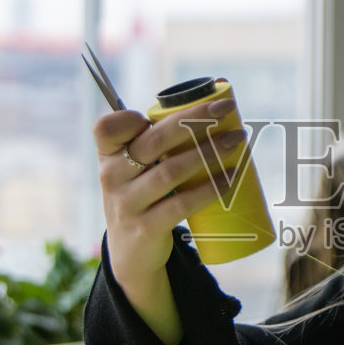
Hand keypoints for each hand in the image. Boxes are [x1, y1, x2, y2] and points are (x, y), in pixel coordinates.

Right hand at [93, 97, 247, 294]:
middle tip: (226, 109)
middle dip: (194, 119)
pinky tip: (230, 178)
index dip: (131, 118)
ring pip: (171, 171)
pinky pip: (181, 205)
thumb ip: (162, 136)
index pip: (107, 128)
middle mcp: (112, 177)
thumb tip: (220, 91)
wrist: (132, 253)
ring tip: (236, 141)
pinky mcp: (146, 228)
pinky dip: (209, 189)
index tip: (163, 112)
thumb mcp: (136, 167)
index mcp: (108, 155)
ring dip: (208, 153)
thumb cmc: (143, 194)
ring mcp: (127, 204)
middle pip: (153, 141)